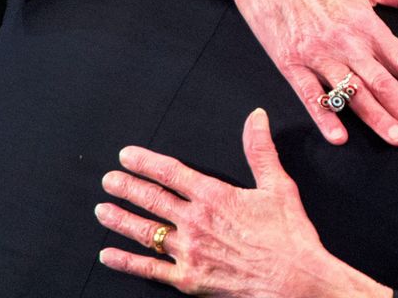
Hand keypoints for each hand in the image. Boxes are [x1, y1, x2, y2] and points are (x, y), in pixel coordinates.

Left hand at [96, 109, 391, 297]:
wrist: (294, 279)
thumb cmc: (290, 234)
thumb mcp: (279, 185)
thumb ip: (260, 150)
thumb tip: (256, 118)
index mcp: (215, 196)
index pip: (171, 173)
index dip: (146, 162)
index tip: (127, 156)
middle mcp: (196, 222)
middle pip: (152, 199)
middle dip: (126, 187)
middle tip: (108, 180)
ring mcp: (189, 251)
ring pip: (145, 231)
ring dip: (120, 219)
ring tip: (102, 210)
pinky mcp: (188, 279)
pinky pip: (149, 269)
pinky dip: (125, 261)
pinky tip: (108, 254)